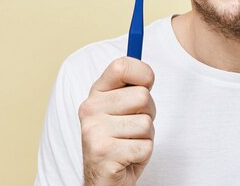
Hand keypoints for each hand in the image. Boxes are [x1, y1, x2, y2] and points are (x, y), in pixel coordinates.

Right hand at [79, 57, 155, 185]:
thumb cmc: (119, 140)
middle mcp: (90, 109)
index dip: (143, 73)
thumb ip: (131, 89)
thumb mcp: (121, 109)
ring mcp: (94, 131)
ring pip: (146, 123)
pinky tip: (128, 157)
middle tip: (135, 126)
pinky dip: (143, 154)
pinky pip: (145, 146)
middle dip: (149, 113)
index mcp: (96, 94)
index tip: (147, 84)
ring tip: (130, 142)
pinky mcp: (104, 153)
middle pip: (143, 96)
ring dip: (146, 137)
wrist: (104, 179)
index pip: (121, 66)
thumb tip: (148, 74)